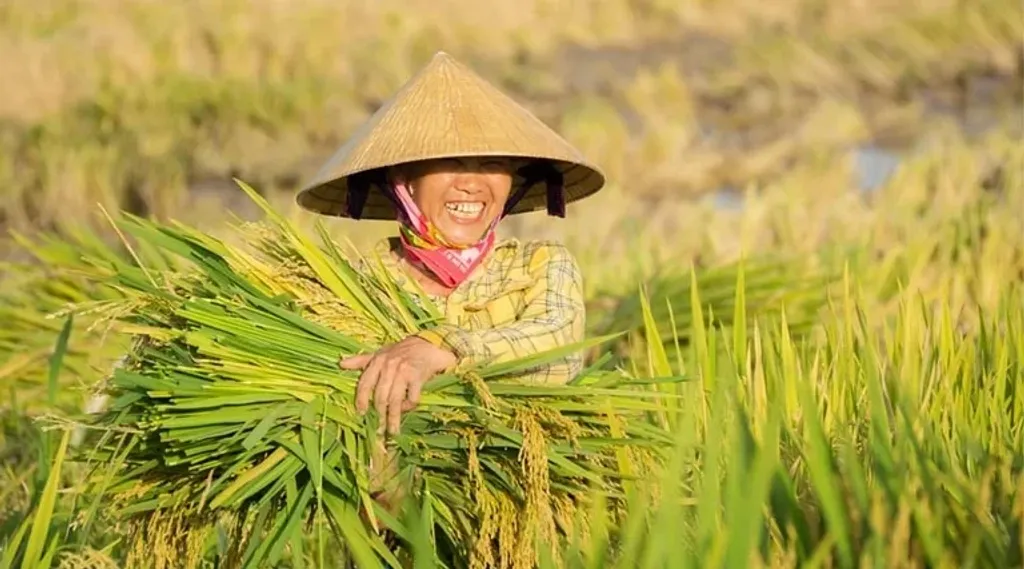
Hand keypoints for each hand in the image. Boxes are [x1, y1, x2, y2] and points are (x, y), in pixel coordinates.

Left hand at [339, 336, 456, 433]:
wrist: (429, 344)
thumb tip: (341, 364)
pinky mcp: (418, 377)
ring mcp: (403, 371)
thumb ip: (362, 360)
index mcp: (378, 361)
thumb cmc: (403, 351)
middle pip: (380, 396)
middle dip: (379, 415)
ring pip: (394, 400)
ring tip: (392, 431)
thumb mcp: (381, 353)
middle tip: (379, 430)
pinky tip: (408, 408)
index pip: (365, 383)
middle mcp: (389, 365)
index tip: (361, 414)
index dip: (362, 400)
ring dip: (393, 417)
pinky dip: (409, 406)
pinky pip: (411, 398)